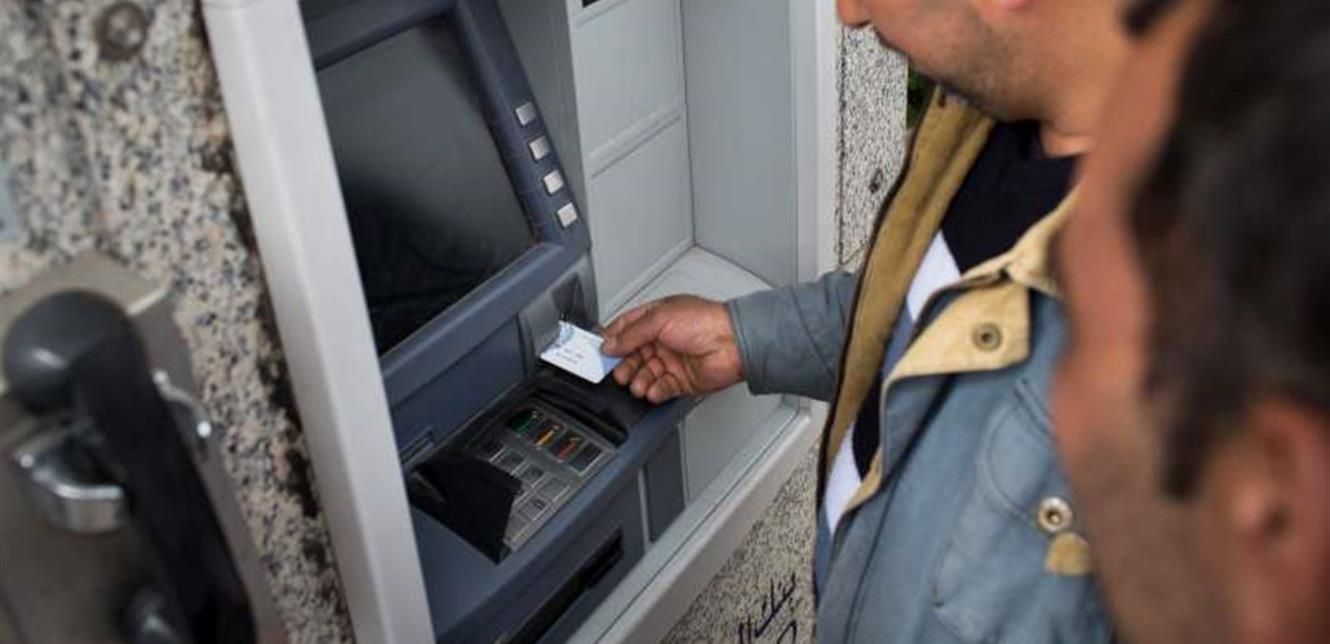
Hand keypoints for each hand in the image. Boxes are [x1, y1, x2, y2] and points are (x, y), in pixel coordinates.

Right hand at [601, 295, 744, 402]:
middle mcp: (663, 339)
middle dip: (622, 365)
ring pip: (644, 374)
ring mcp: (671, 360)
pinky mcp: (681, 380)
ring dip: (637, 380)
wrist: (733, 344)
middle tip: (617, 372)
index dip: (611, 338)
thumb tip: (610, 343)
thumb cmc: (706, 322)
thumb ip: (631, 333)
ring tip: (636, 383)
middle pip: (632, 354)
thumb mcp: (659, 319)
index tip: (598, 350)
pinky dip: (653, 391)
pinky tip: (651, 390)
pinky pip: (660, 388)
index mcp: (657, 318)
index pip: (626, 328)